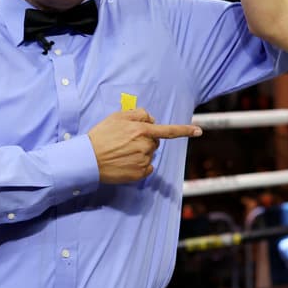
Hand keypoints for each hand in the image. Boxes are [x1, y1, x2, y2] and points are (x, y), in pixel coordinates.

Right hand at [87, 108, 201, 183]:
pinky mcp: (140, 173)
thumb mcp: (117, 117)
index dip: (185, 130)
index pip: (168, 130)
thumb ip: (137, 114)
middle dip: (145, 140)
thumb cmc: (101, 136)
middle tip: (125, 141)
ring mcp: (143, 160)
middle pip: (155, 142)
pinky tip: (125, 163)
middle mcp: (145, 145)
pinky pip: (147, 168)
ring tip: (121, 152)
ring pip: (149, 155)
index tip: (199, 131)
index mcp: (141, 130)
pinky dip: (139, 166)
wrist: (88, 159)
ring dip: (140, 152)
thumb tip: (151, 119)